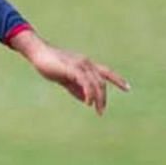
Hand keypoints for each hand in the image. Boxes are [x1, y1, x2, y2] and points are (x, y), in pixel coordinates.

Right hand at [13, 32, 128, 114]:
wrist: (38, 52)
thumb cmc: (49, 64)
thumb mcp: (65, 78)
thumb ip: (76, 89)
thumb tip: (87, 100)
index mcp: (86, 64)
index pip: (106, 72)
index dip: (117, 80)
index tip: (127, 88)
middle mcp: (87, 64)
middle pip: (102, 81)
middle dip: (103, 97)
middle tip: (101, 111)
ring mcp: (81, 65)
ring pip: (96, 83)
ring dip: (98, 98)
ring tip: (97, 110)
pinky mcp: (73, 68)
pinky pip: (86, 82)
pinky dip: (90, 93)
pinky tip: (89, 102)